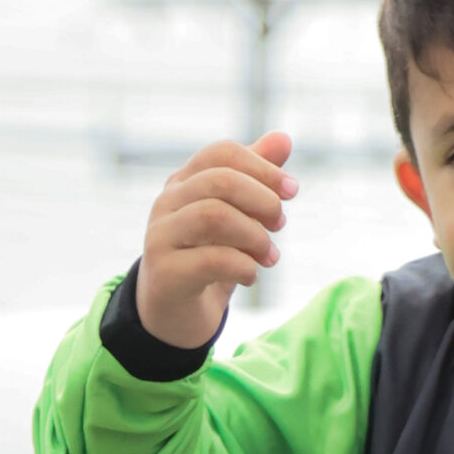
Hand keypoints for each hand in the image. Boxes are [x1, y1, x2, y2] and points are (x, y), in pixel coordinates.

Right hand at [136, 130, 298, 347]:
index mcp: (185, 182)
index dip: (263, 166)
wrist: (174, 314)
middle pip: (219, 180)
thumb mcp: (235, 218)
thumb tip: (283, 138)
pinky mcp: (166, 272)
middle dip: (262, 199)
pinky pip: (211, 260)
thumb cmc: (207, 259)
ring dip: (255, 236)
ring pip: (213, 216)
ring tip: (271, 256)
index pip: (222, 153)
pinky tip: (251, 277)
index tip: (293, 190)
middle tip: (280, 223)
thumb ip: (254, 179)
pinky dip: (243, 267)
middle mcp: (167, 203)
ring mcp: (161, 236)